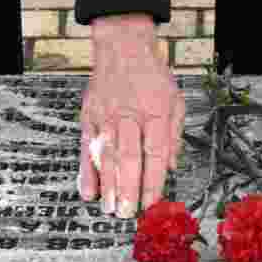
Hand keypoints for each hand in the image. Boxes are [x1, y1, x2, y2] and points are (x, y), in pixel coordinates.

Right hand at [79, 14, 184, 218]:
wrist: (122, 47)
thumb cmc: (151, 76)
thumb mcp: (175, 100)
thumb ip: (174, 135)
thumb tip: (172, 167)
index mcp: (154, 112)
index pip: (155, 152)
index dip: (153, 180)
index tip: (152, 204)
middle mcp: (128, 116)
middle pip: (127, 157)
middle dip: (127, 188)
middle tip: (127, 214)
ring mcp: (105, 117)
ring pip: (105, 155)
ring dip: (107, 185)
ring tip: (110, 209)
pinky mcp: (89, 118)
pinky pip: (85, 149)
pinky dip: (86, 172)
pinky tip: (88, 191)